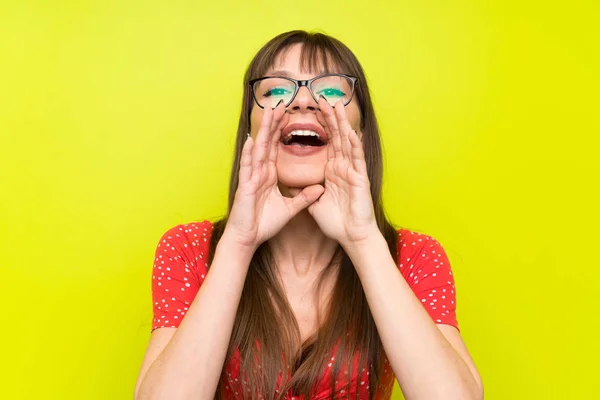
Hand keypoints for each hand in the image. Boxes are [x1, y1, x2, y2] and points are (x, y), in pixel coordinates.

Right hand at [224, 102, 324, 249]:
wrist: (248, 238)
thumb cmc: (263, 224)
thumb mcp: (290, 209)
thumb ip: (304, 197)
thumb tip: (320, 188)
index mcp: (268, 175)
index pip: (276, 148)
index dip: (281, 131)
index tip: (288, 115)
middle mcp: (259, 172)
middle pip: (267, 143)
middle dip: (273, 123)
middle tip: (280, 103)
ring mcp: (251, 178)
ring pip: (258, 149)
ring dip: (263, 130)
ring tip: (269, 112)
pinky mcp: (245, 187)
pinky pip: (248, 167)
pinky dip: (249, 153)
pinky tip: (252, 139)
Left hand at [308, 97, 379, 245]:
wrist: (351, 236)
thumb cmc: (336, 222)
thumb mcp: (314, 203)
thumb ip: (305, 191)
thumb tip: (292, 182)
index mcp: (333, 171)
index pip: (326, 143)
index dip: (320, 127)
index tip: (314, 111)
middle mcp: (343, 167)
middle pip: (336, 137)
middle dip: (330, 117)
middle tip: (323, 98)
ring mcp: (352, 171)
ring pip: (346, 142)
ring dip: (341, 123)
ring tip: (336, 105)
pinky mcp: (360, 178)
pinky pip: (356, 158)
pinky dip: (353, 144)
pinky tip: (349, 130)